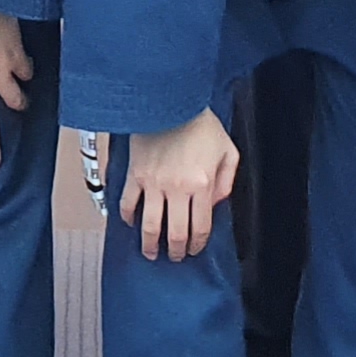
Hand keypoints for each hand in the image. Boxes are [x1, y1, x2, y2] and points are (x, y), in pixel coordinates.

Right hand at [117, 108, 239, 260]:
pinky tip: (132, 223)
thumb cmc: (200, 123)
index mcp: (202, 184)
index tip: (195, 249)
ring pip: (150, 226)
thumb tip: (217, 204)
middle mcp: (177, 188)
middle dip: (176, 251)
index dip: (197, 245)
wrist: (171, 101)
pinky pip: (128, 203)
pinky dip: (128, 217)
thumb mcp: (228, 151)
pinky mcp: (135, 175)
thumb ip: (227, 181)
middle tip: (175, 256)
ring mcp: (154, 183)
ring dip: (150, 245)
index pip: (200, 228)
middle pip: (175, 233)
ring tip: (151, 252)